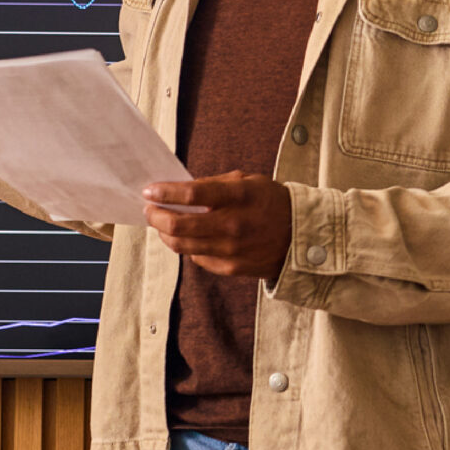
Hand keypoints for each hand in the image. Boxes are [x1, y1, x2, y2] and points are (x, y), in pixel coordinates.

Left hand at [145, 172, 292, 280]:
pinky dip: (186, 245)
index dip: (165, 192)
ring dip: (164, 232)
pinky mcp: (229, 268)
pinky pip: (196, 257)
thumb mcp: (249, 182)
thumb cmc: (271, 203)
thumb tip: (180, 190)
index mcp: (239, 196)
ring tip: (161, 223)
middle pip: (179, 225)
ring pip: (181, 245)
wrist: (300, 237)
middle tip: (149, 208)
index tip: (149, 190)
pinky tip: (186, 237)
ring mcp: (231, 250)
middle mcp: (233, 225)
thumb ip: (215, 185)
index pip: (193, 194)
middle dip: (156, 215)